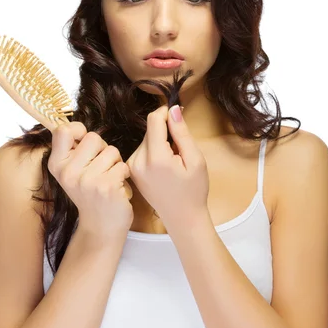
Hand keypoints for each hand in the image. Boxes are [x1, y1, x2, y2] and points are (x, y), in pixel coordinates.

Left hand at [125, 105, 209, 227]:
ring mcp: (132, 167)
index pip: (154, 120)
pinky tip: (164, 166)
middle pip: (150, 130)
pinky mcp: (132, 170)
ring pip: (146, 139)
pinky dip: (154, 151)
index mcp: (155, 158)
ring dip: (160, 141)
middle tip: (181, 147)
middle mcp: (138, 161)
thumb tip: (173, 110)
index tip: (179, 115)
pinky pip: (142, 150)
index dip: (167, 113)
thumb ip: (182, 133)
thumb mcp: (195, 160)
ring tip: (174, 159)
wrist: (182, 218)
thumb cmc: (194, 190)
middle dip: (166, 131)